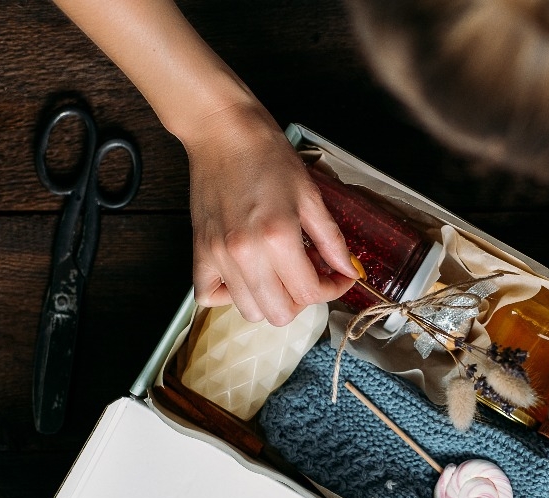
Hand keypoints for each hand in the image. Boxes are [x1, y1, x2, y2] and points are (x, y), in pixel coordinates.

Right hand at [184, 102, 356, 324]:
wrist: (223, 132)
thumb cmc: (267, 156)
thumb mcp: (310, 195)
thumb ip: (331, 240)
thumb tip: (348, 270)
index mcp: (278, 238)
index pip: (309, 293)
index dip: (332, 291)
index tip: (338, 278)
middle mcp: (246, 254)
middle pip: (280, 313)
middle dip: (303, 301)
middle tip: (311, 277)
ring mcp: (218, 256)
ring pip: (249, 311)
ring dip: (272, 301)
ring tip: (281, 275)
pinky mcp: (200, 252)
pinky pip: (208, 297)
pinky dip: (229, 296)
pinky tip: (246, 276)